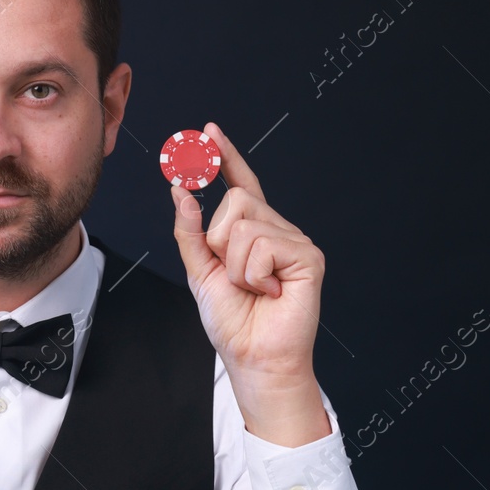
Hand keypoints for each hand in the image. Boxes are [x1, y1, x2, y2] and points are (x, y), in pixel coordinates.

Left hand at [169, 122, 323, 381]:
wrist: (254, 358)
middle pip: (235, 200)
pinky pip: (263, 244)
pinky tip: (269, 290)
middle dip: (220, 241)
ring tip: (253, 287)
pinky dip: (254, 273)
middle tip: (236, 276)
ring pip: (244, 223)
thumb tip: (181, 192)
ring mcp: (294, 241)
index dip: (226, 157)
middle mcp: (276, 230)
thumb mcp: (200, 272)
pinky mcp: (307, 256)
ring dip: (235, 264)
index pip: (241, 185)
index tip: (210, 130)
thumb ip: (190, 232)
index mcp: (252, 232)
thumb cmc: (233, 322)